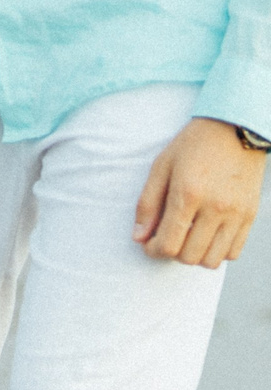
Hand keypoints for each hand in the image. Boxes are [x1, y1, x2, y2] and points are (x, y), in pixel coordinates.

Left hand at [134, 119, 265, 267]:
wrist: (235, 129)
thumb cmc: (192, 146)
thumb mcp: (160, 167)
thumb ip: (147, 204)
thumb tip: (138, 237)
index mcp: (189, 194)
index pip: (168, 244)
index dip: (153, 250)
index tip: (148, 243)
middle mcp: (216, 207)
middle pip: (189, 257)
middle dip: (171, 254)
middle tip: (165, 239)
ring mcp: (237, 213)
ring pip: (212, 260)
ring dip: (194, 256)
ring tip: (186, 238)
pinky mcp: (251, 215)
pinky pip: (233, 252)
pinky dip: (216, 252)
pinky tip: (206, 236)